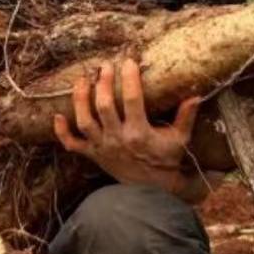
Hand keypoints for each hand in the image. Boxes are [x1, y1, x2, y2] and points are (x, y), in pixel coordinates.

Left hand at [53, 57, 201, 194]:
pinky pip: (71, 145)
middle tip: (105, 66)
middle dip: (103, 83)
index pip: (133, 100)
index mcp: (139, 133)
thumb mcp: (180, 139)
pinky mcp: (92, 155)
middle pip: (104, 106)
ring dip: (80, 99)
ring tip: (82, 80)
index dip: (130, 79)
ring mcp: (101, 147)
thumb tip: (196, 94)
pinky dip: (61, 132)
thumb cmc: (166, 160)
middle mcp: (117, 139)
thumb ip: (186, 116)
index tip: (129, 61)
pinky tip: (57, 115)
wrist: (152, 191)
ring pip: (84, 121)